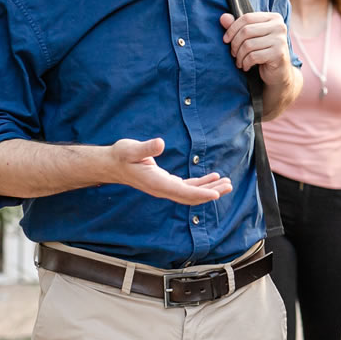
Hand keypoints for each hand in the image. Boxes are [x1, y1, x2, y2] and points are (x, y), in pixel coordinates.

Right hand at [108, 138, 232, 204]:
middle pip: (191, 196)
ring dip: (209, 188)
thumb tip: (160, 143)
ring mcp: (164, 187)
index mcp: (156, 183)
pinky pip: (187, 187)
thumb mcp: (131, 149)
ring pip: (191, 193)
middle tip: (229, 186)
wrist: (111, 164)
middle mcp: (162, 189)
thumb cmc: (120, 156)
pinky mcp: (166, 183)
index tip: (217, 194)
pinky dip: (201, 184)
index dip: (201, 193)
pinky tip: (213, 177)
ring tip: (227, 183)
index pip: (183, 192)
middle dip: (211, 192)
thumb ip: (146, 148)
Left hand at [219, 12, 290, 81]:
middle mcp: (279, 26)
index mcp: (274, 18)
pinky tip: (246, 66)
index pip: (247, 17)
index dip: (232, 28)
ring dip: (239, 55)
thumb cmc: (264, 52)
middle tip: (233, 53)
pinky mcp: (278, 54)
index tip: (226, 40)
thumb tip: (223, 18)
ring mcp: (280, 40)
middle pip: (246, 30)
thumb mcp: (251, 37)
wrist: (279, 73)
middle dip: (235, 44)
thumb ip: (238, 26)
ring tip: (239, 61)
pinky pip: (253, 56)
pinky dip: (245, 63)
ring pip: (248, 45)